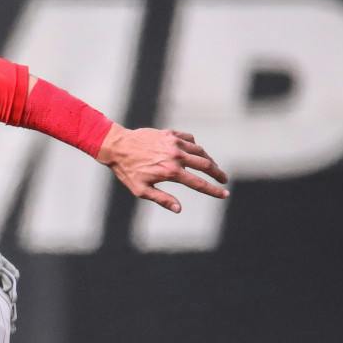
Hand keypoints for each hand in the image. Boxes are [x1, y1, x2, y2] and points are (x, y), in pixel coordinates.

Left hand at [98, 127, 229, 213]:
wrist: (117, 146)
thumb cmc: (127, 171)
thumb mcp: (141, 190)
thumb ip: (162, 199)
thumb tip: (179, 209)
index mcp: (171, 172)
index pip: (199, 183)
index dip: (214, 191)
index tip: (225, 195)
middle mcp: (176, 156)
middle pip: (206, 164)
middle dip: (218, 173)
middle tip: (224, 180)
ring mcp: (174, 143)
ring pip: (200, 151)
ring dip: (209, 160)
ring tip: (212, 167)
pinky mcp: (170, 134)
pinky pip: (190, 139)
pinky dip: (195, 146)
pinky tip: (195, 152)